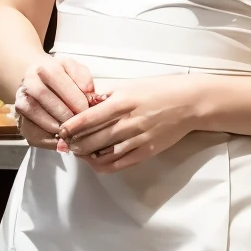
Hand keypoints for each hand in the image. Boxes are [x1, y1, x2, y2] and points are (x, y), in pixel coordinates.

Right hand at [14, 53, 96, 148]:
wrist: (42, 84)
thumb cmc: (63, 80)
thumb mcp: (76, 72)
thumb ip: (84, 77)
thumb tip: (88, 91)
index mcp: (44, 67)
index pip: (56, 77)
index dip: (72, 95)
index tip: (86, 108)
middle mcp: (28, 81)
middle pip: (42, 94)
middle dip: (63, 111)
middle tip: (78, 122)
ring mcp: (20, 98)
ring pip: (32, 110)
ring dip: (52, 123)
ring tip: (68, 130)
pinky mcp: (19, 117)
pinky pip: (29, 128)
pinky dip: (45, 136)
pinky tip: (59, 138)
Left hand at [58, 76, 201, 170]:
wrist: (189, 103)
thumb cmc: (158, 90)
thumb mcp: (129, 85)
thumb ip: (105, 96)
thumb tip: (83, 103)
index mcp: (122, 102)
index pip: (87, 118)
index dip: (70, 127)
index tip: (61, 130)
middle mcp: (128, 122)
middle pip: (91, 140)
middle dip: (74, 144)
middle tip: (65, 144)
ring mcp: (137, 139)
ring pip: (103, 154)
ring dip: (86, 156)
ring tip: (78, 152)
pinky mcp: (146, 151)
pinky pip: (119, 164)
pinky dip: (103, 165)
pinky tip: (95, 161)